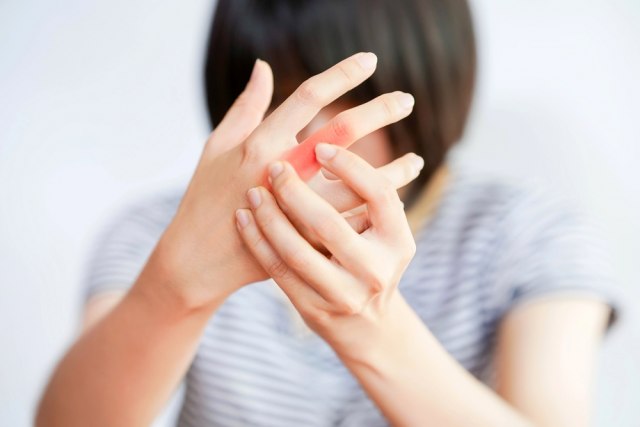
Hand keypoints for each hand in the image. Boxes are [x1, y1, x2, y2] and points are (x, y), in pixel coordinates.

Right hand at [152, 53, 417, 310]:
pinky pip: (351, 221)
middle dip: (378, 111)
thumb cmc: (206, 197)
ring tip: (418, 160)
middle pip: (340, 133)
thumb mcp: (216, 146)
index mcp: (258, 144)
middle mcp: (281, 171)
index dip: (341, 74)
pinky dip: (376, 208)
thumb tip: (263, 66)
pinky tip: (396, 199)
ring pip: (357, 183)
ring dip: (393, 170)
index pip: (307, 97)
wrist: (199, 258)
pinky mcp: (305, 238)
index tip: (370, 60)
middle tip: (407, 99)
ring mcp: (296, 207)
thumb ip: (245, 107)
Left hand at [235, 143, 420, 357]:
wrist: (367, 327)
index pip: (379, 195)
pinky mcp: (314, 309)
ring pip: (298, 251)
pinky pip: (279, 271)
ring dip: (270, 217)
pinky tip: (244, 218)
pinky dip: (258, 242)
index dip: (350, 167)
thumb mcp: (385, 234)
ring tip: (253, 192)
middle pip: (329, 225)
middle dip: (296, 192)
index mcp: (399, 241)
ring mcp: (345, 294)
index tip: (319, 146)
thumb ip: (368, 197)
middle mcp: (376, 270)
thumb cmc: (370, 261)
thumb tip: (336, 139)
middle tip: (274, 167)